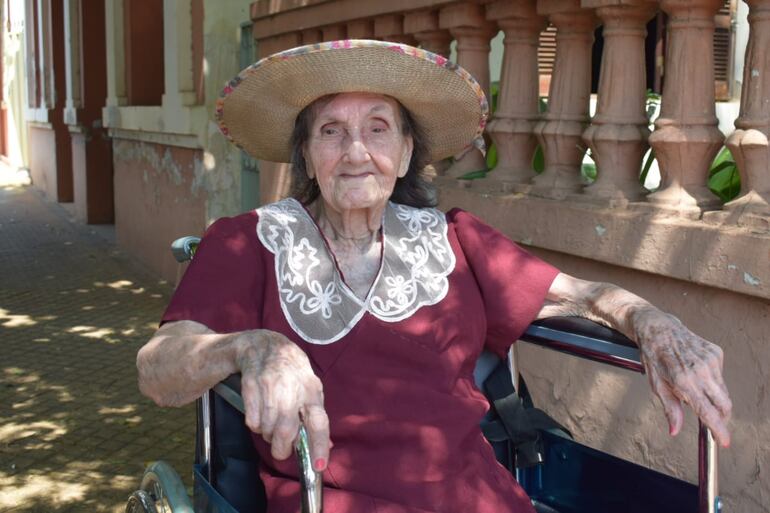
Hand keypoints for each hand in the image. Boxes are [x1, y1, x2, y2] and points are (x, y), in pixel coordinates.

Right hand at [235, 330, 329, 469]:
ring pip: (267, 430)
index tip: (318, 466)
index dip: (319, 445)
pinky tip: (260, 411)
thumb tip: (327, 446)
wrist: (263, 346)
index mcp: (311, 391)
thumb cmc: (291, 370)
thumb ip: (316, 416)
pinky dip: (255, 424)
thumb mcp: (310, 387)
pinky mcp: (251, 388)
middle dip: (282, 449)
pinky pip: (252, 422)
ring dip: (268, 434)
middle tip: (281, 450)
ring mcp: (270, 389)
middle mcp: (292, 391)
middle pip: (286, 432)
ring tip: (271, 422)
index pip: (318, 422)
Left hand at [636, 311, 731, 446]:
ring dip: (715, 397)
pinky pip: (721, 376)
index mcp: (684, 381)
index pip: (708, 412)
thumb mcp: (656, 385)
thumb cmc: (653, 356)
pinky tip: (697, 372)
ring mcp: (711, 360)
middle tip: (711, 420)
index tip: (724, 441)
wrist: (658, 328)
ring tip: (694, 387)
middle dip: (721, 417)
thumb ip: (670, 409)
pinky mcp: (716, 353)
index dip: (718, 429)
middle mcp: (701, 371)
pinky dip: (712, 381)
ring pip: (724, 391)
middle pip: (724, 405)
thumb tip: (675, 430)